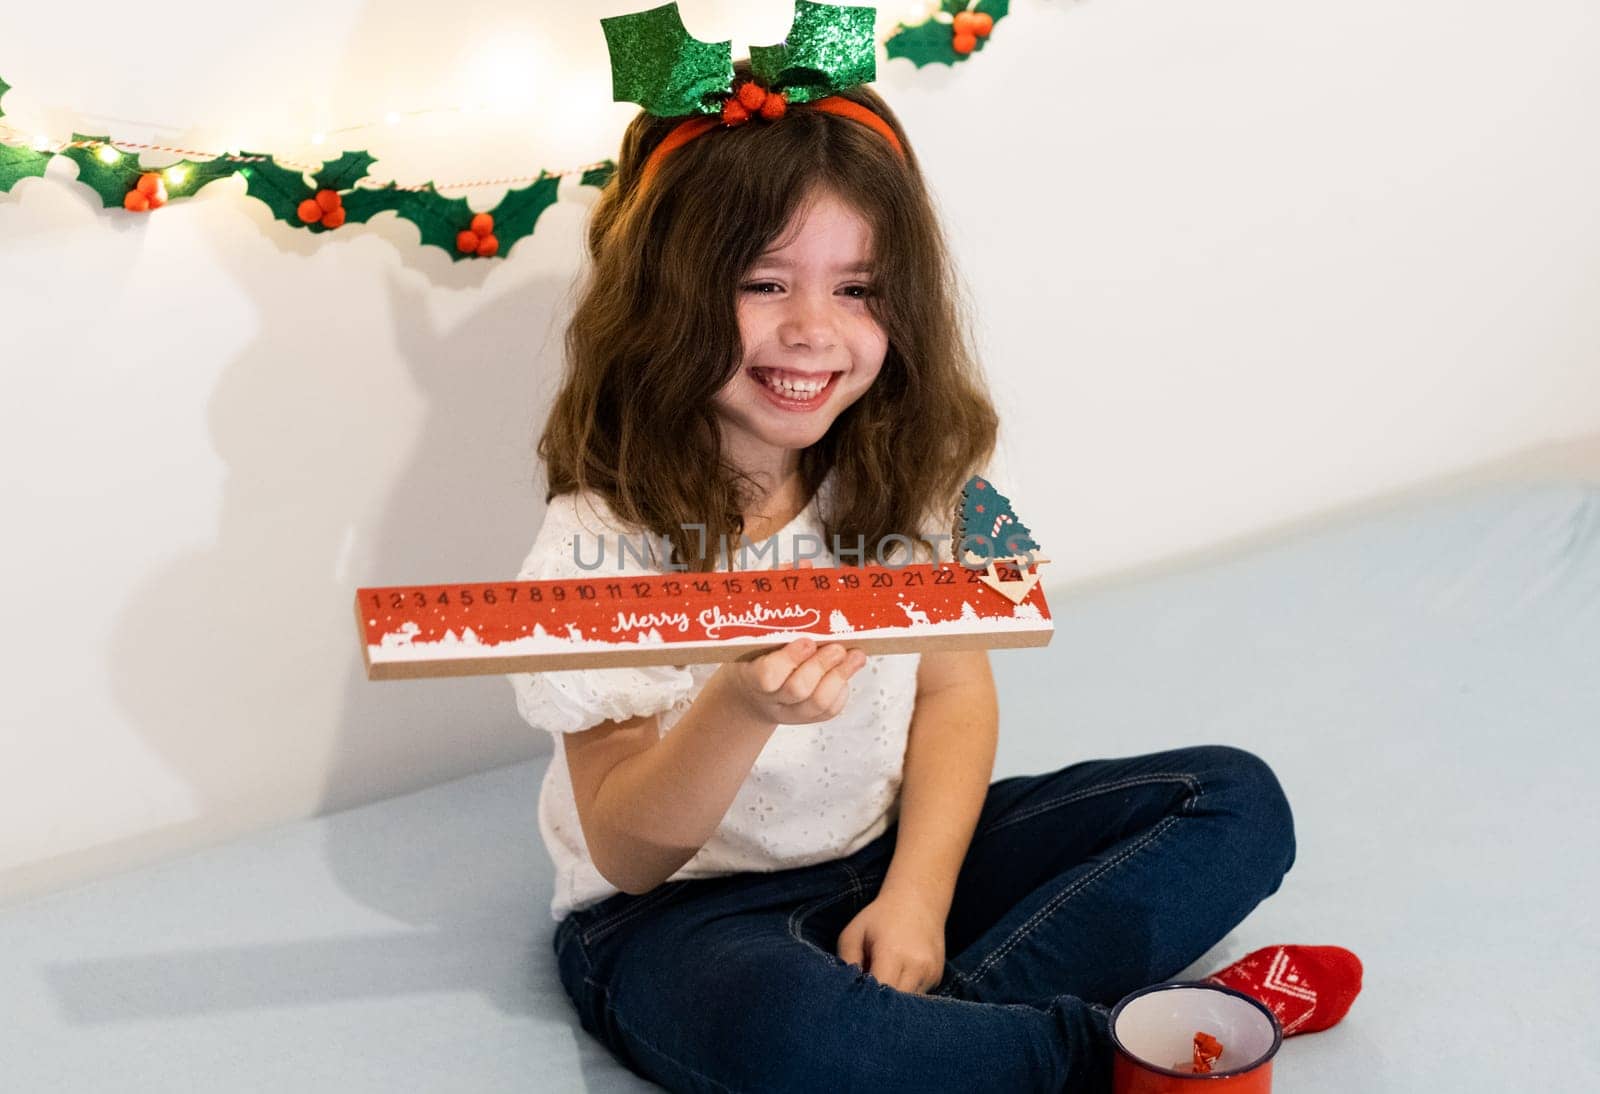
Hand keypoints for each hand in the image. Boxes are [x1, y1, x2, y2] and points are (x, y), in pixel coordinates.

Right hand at [718, 635, 867, 724]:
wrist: (753, 693)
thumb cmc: (757, 657)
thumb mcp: (757, 639)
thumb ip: (778, 620)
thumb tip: (801, 588)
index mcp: (751, 676)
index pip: (767, 675)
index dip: (790, 660)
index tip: (808, 641)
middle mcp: (770, 699)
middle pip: (797, 689)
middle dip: (822, 666)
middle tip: (837, 647)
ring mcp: (790, 712)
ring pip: (818, 703)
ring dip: (840, 676)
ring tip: (855, 656)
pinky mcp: (809, 718)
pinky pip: (829, 710)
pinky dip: (842, 690)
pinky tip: (847, 671)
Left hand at [836, 887, 947, 994]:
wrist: (919, 900)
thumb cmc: (880, 917)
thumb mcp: (854, 933)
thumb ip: (847, 963)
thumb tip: (845, 992)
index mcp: (892, 953)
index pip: (879, 992)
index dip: (865, 1003)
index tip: (853, 1003)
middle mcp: (916, 966)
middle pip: (895, 1005)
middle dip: (878, 1008)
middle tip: (863, 1003)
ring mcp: (930, 973)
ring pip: (907, 1005)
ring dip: (893, 1004)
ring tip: (880, 988)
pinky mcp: (937, 978)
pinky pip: (918, 997)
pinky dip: (905, 996)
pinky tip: (897, 979)